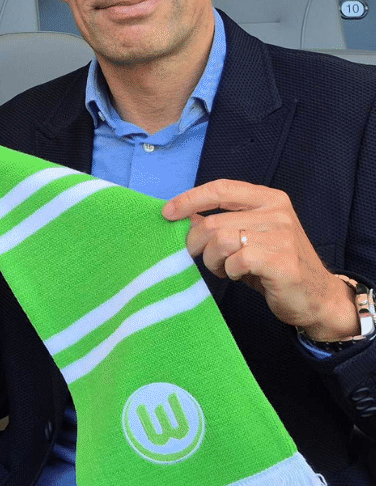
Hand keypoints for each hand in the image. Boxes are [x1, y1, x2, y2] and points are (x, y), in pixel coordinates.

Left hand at [162, 179, 357, 339]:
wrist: (316, 297)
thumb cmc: (275, 265)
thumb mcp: (249, 236)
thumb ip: (223, 222)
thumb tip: (184, 214)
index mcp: (268, 198)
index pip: (221, 188)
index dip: (190, 199)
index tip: (167, 213)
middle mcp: (277, 212)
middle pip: (214, 221)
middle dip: (196, 243)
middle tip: (198, 257)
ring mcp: (281, 235)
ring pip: (221, 240)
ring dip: (212, 259)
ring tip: (222, 268)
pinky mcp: (281, 260)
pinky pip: (237, 260)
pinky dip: (230, 271)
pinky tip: (238, 275)